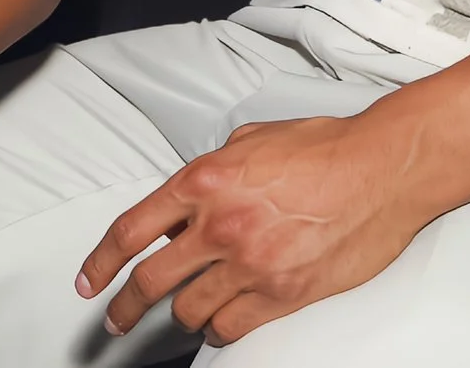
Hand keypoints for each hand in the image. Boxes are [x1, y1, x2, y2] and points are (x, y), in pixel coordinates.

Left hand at [76, 111, 450, 345]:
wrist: (381, 170)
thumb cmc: (325, 148)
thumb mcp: (250, 141)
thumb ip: (211, 171)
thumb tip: (192, 197)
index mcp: (204, 181)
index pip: (132, 230)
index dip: (101, 262)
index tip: (89, 282)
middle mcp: (220, 224)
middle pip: (151, 281)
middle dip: (125, 307)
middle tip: (116, 319)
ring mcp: (251, 263)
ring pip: (190, 309)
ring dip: (182, 314)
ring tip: (183, 312)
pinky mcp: (283, 293)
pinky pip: (232, 325)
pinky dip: (220, 329)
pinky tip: (220, 322)